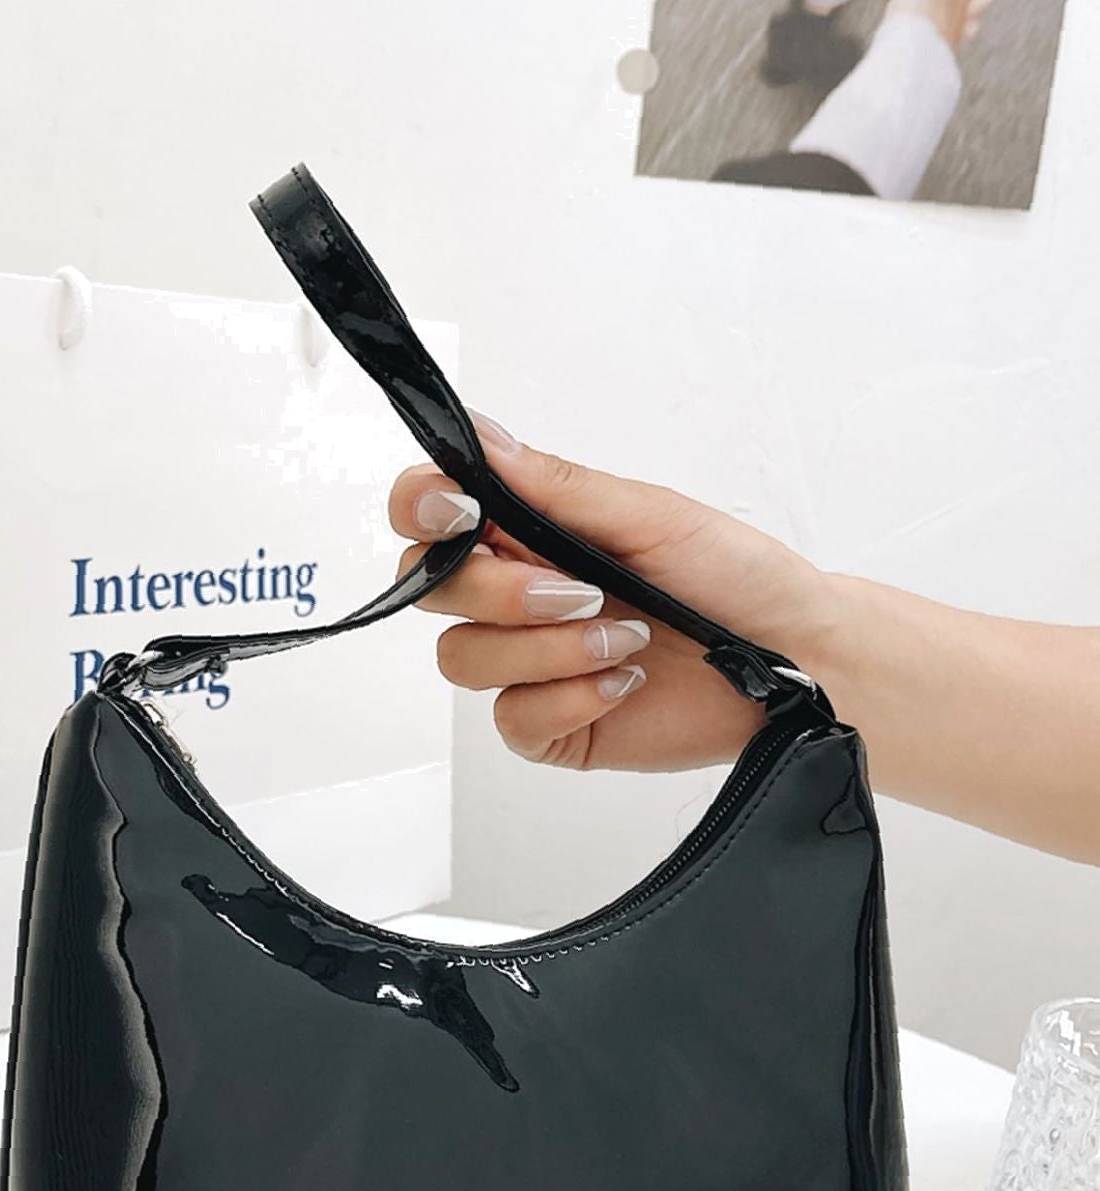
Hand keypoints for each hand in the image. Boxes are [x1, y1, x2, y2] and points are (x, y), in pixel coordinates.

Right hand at [390, 414, 835, 771]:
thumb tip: (482, 439)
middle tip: (580, 593)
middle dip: (497, 592)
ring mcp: (530, 664)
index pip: (430, 514)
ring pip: (464, 659)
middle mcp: (518, 595)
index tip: (461, 514)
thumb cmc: (738, 577)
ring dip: (546, 650)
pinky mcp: (552, 725)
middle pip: (431, 590)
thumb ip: (558, 486)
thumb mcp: (651, 516)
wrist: (795, 660)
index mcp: (530, 531)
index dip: (421, 509)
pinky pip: (512, 719)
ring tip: (624, 640)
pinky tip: (622, 683)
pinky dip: (569, 698)